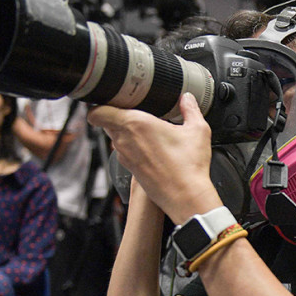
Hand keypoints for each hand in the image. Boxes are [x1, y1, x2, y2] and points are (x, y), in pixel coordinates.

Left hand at [87, 94, 220, 223]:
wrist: (186, 196)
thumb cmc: (188, 166)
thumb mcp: (197, 130)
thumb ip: (191, 109)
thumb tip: (188, 99)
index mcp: (135, 124)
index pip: (98, 111)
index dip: (101, 104)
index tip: (113, 101)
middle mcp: (124, 140)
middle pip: (106, 123)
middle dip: (117, 116)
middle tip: (135, 113)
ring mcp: (125, 157)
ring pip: (116, 139)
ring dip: (126, 133)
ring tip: (147, 131)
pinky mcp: (131, 170)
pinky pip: (125, 153)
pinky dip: (134, 148)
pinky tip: (153, 149)